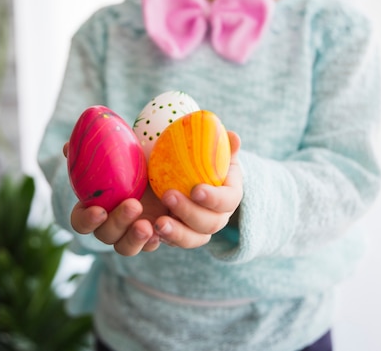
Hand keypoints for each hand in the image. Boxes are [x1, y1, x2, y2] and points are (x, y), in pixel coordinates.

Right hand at [64, 142, 167, 255]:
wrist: (165, 168)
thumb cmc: (135, 160)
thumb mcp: (119, 152)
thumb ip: (93, 151)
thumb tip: (66, 147)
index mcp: (94, 207)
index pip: (80, 221)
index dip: (86, 220)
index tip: (98, 210)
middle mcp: (110, 225)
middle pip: (105, 235)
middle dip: (118, 222)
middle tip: (134, 205)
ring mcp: (130, 235)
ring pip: (125, 247)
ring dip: (134, 239)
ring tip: (147, 225)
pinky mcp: (151, 237)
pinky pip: (149, 246)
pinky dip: (153, 241)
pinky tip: (161, 230)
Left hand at [153, 131, 242, 248]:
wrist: (184, 175)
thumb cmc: (200, 161)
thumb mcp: (211, 151)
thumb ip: (220, 146)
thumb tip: (233, 136)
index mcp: (229, 196)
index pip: (228, 201)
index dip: (214, 198)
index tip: (196, 189)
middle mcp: (217, 217)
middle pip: (210, 224)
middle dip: (189, 213)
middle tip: (168, 196)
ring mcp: (198, 230)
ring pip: (193, 239)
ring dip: (176, 233)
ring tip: (157, 222)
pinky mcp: (180, 236)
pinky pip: (173, 243)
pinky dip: (161, 238)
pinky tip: (147, 228)